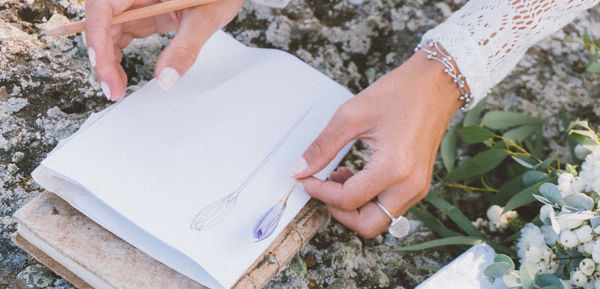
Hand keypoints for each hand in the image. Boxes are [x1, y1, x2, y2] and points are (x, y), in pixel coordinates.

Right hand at [85, 0, 243, 100]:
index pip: (104, 6)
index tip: (101, 66)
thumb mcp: (204, 18)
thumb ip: (184, 48)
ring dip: (109, 60)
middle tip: (113, 90)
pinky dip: (120, 55)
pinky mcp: (147, 12)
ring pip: (109, 30)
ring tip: (117, 88)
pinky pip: (124, 32)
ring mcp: (139, 1)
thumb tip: (166, 79)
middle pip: (102, 21)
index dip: (96, 36)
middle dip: (102, 57)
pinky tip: (123, 76)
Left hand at [287, 50, 462, 237]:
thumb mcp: (351, 115)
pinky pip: (389, 208)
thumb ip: (322, 146)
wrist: (436, 84)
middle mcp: (410, 185)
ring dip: (354, 207)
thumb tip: (299, 169)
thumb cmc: (400, 93)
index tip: (306, 178)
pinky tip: (355, 176)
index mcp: (394, 167)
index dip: (320, 192)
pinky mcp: (419, 184)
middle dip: (338, 211)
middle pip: (367, 225)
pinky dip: (368, 201)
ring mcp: (418, 187)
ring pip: (379, 220)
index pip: (348, 200)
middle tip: (322, 188)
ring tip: (339, 177)